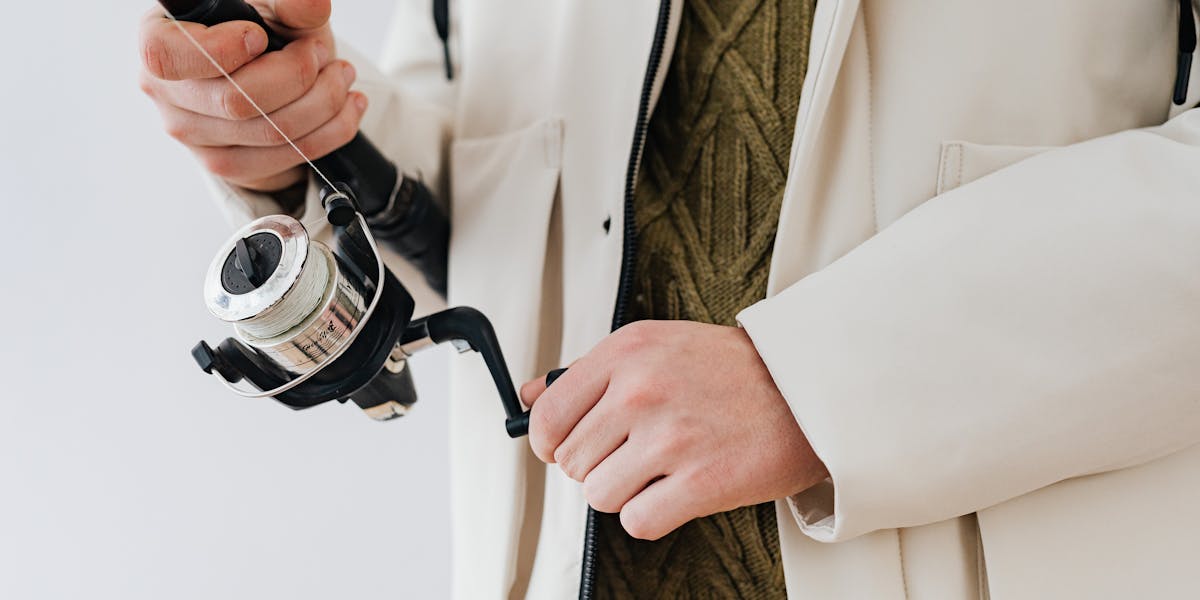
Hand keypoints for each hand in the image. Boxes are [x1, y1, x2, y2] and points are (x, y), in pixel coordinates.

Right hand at [138, 0, 366, 191]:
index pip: (167, 55)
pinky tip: (348, 107)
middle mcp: (164, 90)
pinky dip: (330, 132)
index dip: (221, 50)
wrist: (273, 76)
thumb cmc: (263, 32)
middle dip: (296, 75)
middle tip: (321, 53)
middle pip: (235, 101)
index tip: (260, 37)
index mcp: (159, 38)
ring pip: (268, 132)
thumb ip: (289, 3)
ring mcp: (191, 134)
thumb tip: (313, 5)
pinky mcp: (225, 164)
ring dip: (323, 102)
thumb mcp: (276, 8)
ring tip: (341, 75)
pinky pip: (285, 157)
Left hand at [522, 320, 827, 539]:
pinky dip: (652, 514)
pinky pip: (636, 520)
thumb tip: (530, 398)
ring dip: (625, 492)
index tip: (563, 450)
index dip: (548, 444)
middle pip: (572, 462)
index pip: (548, 416)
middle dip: (597, 465)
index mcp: (626, 353)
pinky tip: (677, 489)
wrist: (806, 388)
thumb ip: (587, 372)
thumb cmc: (732, 369)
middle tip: (635, 453)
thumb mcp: (654, 346)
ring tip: (660, 469)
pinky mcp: (700, 481)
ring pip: (599, 495)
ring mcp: (670, 437)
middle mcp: (642, 391)